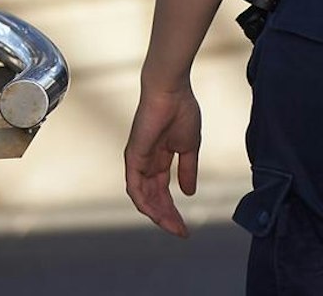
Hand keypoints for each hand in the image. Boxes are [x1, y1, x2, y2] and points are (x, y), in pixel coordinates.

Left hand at [124, 82, 203, 235]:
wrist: (171, 92)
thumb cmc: (181, 111)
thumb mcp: (190, 146)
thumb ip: (188, 169)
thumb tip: (189, 191)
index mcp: (160, 160)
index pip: (164, 191)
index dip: (174, 209)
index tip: (186, 225)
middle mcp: (146, 164)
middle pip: (154, 198)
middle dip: (167, 216)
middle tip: (181, 231)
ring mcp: (138, 162)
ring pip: (144, 197)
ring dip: (157, 214)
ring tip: (172, 226)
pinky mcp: (133, 158)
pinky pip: (135, 187)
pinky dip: (145, 202)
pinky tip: (157, 212)